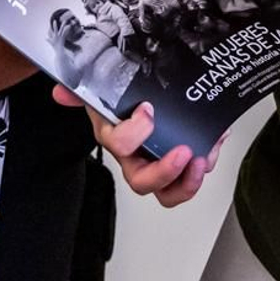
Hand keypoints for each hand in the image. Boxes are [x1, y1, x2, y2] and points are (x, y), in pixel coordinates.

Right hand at [51, 85, 225, 206]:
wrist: (138, 104)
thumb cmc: (120, 106)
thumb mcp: (101, 93)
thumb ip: (80, 90)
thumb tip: (61, 90)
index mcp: (117, 141)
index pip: (119, 147)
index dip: (133, 134)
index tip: (148, 110)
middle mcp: (137, 158)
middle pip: (145, 183)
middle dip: (166, 173)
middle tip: (184, 153)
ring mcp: (161, 163)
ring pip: (171, 190)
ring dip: (189, 181)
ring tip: (205, 158)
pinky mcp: (186, 161)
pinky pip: (197, 170)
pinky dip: (211, 156)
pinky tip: (218, 137)